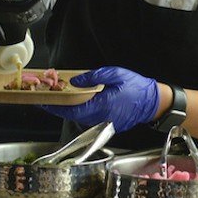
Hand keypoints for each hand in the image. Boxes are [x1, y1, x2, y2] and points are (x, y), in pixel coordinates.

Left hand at [42, 66, 160, 132]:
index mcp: (102, 105)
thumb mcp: (115, 74)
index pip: (72, 110)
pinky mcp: (108, 124)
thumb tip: (76, 81)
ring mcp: (105, 122)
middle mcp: (101, 117)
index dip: (56, 107)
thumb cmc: (137, 87)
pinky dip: (79, 110)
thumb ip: (94, 77)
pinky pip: (89, 118)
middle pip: (73, 115)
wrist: (154, 102)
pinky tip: (77, 102)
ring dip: (68, 109)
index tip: (44, 102)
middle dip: (58, 107)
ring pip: (80, 117)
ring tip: (60, 97)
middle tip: (48, 96)